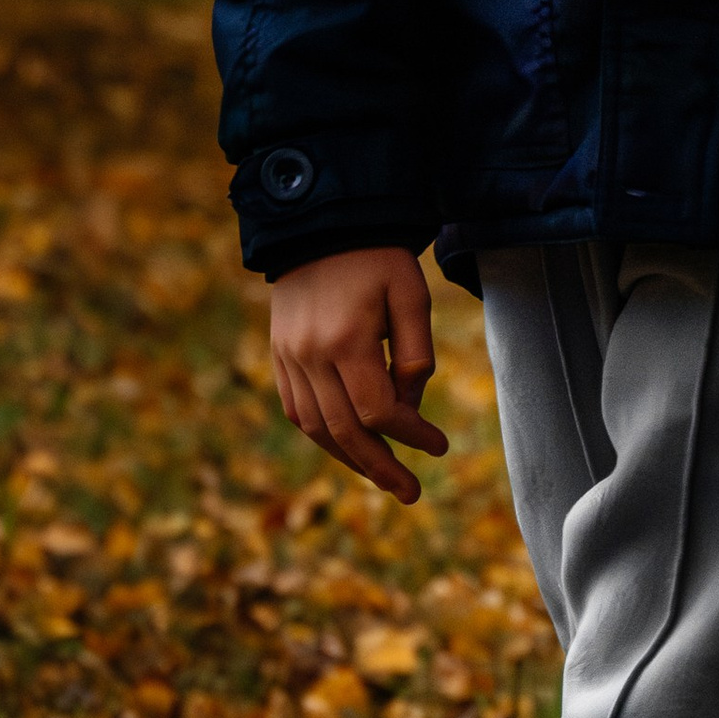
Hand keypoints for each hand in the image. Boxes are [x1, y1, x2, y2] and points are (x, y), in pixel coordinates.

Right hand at [270, 246, 448, 504]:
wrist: (320, 224)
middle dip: (381, 468)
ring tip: (382, 478)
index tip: (439, 446)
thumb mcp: (411, 295)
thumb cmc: (376, 257)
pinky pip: (296, 411)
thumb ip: (415, 355)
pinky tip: (347, 447)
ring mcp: (289, 358)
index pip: (379, 411)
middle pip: (346, 431)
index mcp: (347, 339)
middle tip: (411, 493)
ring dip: (350, 460)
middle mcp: (311, 355)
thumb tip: (408, 409)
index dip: (411, 435)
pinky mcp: (278, 355)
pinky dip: (322, 435)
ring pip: (317, 429)